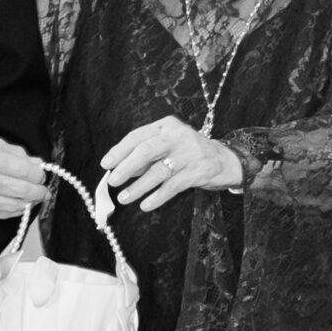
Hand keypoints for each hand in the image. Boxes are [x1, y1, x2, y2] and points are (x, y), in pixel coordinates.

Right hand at [0, 128, 47, 219]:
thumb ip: (17, 154)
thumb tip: (38, 164)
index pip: (24, 170)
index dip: (37, 174)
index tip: (41, 174)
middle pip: (22, 189)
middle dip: (38, 190)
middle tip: (44, 189)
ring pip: (14, 204)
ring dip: (30, 202)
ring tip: (36, 198)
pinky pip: (3, 214)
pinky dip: (16, 210)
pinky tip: (21, 204)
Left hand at [101, 117, 241, 210]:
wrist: (225, 160)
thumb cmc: (189, 153)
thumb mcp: (168, 146)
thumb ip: (146, 156)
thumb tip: (120, 170)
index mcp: (166, 126)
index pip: (137, 136)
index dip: (119, 151)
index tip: (106, 164)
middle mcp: (177, 136)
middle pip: (146, 151)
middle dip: (126, 168)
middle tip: (112, 181)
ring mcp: (189, 154)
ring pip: (157, 172)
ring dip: (138, 187)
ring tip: (124, 198)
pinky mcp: (198, 171)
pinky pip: (172, 187)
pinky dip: (156, 197)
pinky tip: (145, 205)